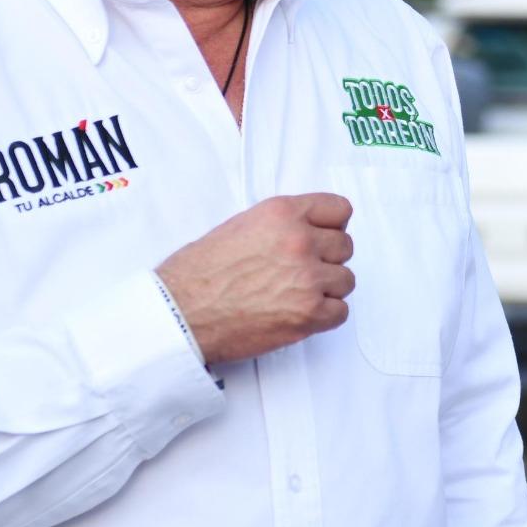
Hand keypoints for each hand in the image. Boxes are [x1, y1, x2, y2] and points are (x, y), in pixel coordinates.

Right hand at [156, 193, 354, 363]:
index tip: (323, 237)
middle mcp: (299, 241)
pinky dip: (325, 316)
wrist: (180, 312)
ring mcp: (307, 279)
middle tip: (302, 272)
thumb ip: (280, 225)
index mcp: (282, 213)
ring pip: (346, 280)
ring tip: (297, 295)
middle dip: (327, 259)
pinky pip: (340, 312)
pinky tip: (300, 313)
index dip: (332, 226)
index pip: (339, 209)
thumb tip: (308, 233)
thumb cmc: (199, 273)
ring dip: (327, 289)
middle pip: (345, 246)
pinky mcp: (308, 314)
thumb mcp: (240, 226)